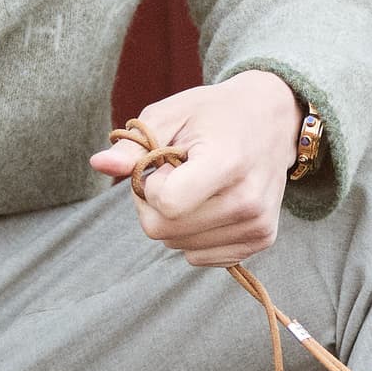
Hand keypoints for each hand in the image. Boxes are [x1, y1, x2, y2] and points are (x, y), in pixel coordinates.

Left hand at [90, 70, 301, 267]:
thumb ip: (134, 145)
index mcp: (226, 163)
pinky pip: (200, 257)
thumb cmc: (214, 114)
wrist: (272, 120)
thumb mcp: (171, 115)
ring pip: (179, 246)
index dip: (151, 185)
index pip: (166, 204)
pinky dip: (194, 235)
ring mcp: (257, 224)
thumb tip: (99, 165)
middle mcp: (247, 200)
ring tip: (198, 186)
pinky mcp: (261, 239)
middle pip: (164, 230)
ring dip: (175, 220)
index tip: (166, 163)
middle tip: (176, 174)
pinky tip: (211, 204)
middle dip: (155, 204)